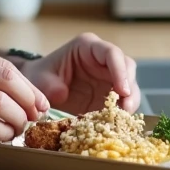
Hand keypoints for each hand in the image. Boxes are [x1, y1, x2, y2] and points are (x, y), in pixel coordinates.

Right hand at [0, 41, 49, 148]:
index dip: (28, 86)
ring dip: (18, 118)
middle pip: (7, 80)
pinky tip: (4, 137)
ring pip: (0, 103)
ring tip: (20, 127)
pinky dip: (2, 133)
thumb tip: (10, 86)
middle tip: (37, 114)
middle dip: (30, 100)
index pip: (5, 66)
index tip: (39, 100)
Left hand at [20, 33, 140, 114]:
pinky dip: (122, 111)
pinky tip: (117, 122)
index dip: (120, 70)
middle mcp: (102, 59)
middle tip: (126, 108)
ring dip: (130, 101)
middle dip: (129, 87)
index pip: (111, 53)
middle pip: (127, 67)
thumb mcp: (41, 80)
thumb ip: (50, 86)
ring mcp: (108, 76)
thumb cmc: (40, 76)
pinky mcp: (108, 92)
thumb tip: (61, 94)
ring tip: (123, 118)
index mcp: (87, 47)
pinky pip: (121, 100)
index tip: (122, 91)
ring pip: (129, 84)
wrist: (38, 88)